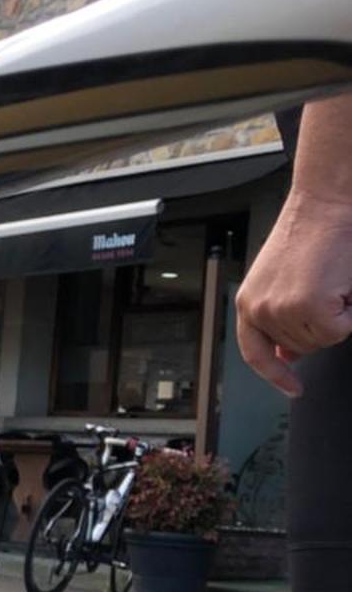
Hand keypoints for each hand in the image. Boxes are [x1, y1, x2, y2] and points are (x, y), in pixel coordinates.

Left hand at [236, 187, 351, 395]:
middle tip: (324, 286)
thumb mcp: (283, 282)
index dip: (274, 375)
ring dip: (337, 314)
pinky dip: (350, 312)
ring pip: (324, 339)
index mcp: (249, 302)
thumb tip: (287, 357)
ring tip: (331, 281)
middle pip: (303, 347)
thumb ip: (280, 321)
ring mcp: (283, 311)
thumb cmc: (312, 233)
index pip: (255, 353)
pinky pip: (340, 330)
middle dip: (322, 323)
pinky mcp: (309, 307)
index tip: (292, 388)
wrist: (326, 203)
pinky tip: (341, 285)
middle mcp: (260, 309)